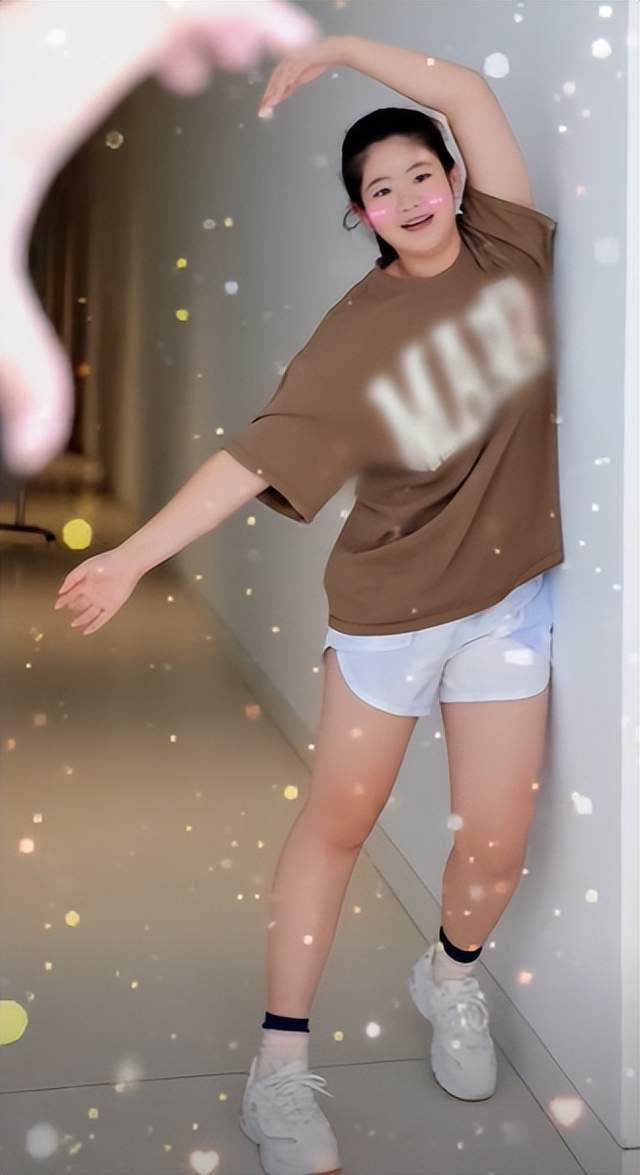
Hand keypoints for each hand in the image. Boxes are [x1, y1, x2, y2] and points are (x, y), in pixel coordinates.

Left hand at [0, 0, 319, 476]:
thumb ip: (17, 365)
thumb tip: (34, 448)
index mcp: (45, 87)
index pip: (163, 13)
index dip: (238, 15)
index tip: (291, 41)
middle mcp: (33, 41)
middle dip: (212, 16)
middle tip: (250, 57)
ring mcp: (21, 35)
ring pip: (112, 1)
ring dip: (165, 21)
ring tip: (200, 68)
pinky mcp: (14, 44)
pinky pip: (83, 13)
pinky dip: (122, 29)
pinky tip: (131, 72)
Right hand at [53, 547, 141, 635]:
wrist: (126, 564)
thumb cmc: (107, 562)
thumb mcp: (85, 568)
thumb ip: (71, 579)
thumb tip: (60, 591)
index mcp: (86, 583)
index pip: (72, 594)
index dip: (64, 600)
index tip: (57, 605)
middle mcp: (94, 593)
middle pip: (80, 604)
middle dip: (72, 608)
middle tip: (63, 614)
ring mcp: (103, 601)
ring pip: (90, 613)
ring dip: (81, 619)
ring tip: (73, 624)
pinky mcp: (112, 607)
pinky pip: (102, 619)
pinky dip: (94, 626)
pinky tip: (86, 631)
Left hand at [258, 35, 344, 114]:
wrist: (329, 51)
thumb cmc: (315, 63)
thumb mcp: (300, 78)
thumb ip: (290, 86)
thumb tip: (280, 96)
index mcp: (285, 65)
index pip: (274, 80)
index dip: (268, 92)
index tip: (264, 104)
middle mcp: (288, 61)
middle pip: (276, 78)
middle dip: (270, 92)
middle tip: (265, 105)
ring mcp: (295, 58)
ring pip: (284, 74)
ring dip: (278, 88)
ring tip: (274, 100)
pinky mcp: (304, 57)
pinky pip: (296, 67)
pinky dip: (291, 76)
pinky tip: (288, 84)